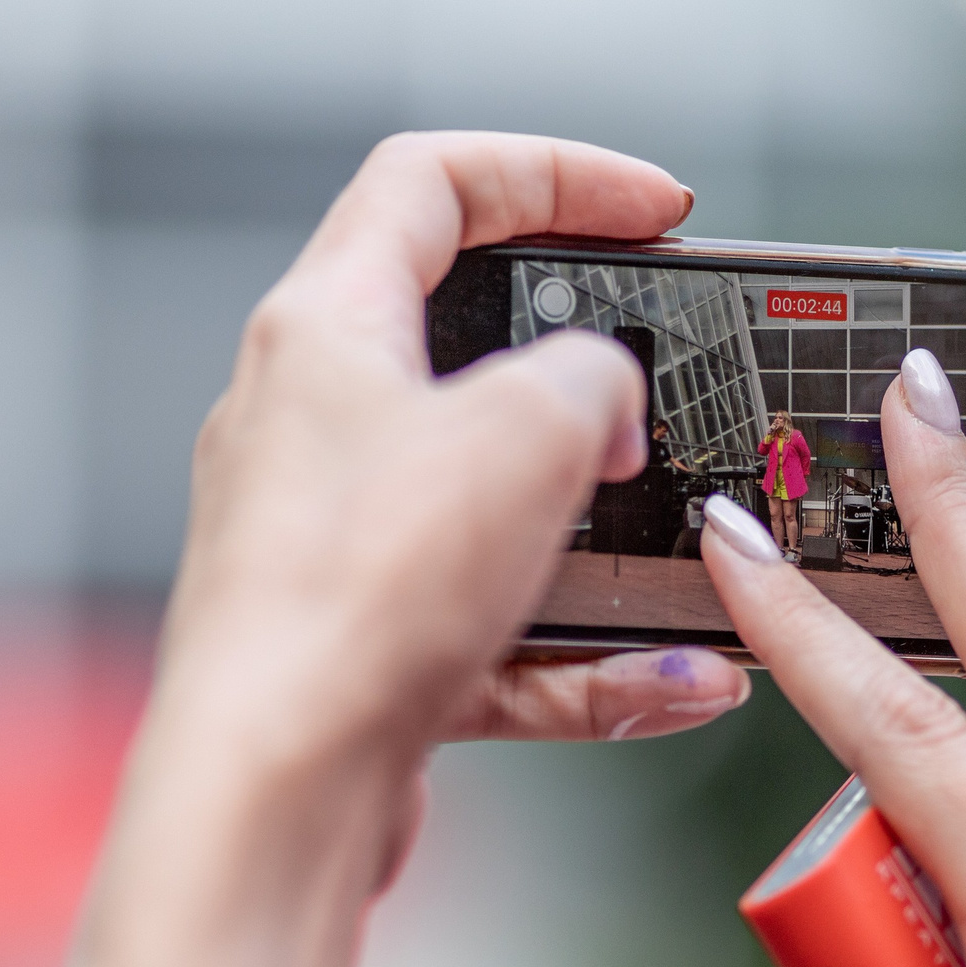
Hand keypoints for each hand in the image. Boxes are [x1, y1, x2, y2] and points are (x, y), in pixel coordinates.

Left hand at [42, 134, 747, 966]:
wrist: (273, 792)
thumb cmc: (354, 600)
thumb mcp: (526, 433)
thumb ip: (592, 380)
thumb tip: (601, 403)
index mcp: (324, 328)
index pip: (432, 184)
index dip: (553, 173)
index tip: (652, 207)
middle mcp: (310, 423)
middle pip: (466, 347)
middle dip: (586, 374)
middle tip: (668, 387)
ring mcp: (332, 539)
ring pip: (494, 505)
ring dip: (605, 537)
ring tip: (692, 560)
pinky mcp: (362, 644)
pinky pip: (498, 626)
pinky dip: (586, 653)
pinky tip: (670, 683)